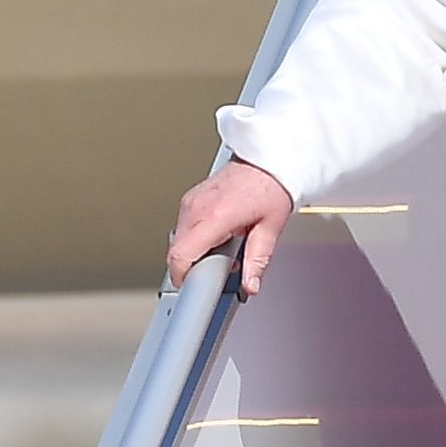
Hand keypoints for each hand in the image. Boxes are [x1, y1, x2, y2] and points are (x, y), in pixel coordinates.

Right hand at [169, 162, 293, 296]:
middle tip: (216, 270)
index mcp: (215, 216)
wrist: (267, 159)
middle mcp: (197, 208)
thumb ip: (258, 261)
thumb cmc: (270, 186)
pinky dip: (194, 238)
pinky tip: (216, 236)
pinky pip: (182, 227)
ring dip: (192, 251)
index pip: (180, 255)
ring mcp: (191, 201)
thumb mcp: (270, 229)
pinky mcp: (190, 198)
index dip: (182, 277)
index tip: (192, 287)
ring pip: (177, 239)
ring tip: (221, 249)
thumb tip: (250, 285)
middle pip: (175, 250)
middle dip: (191, 266)